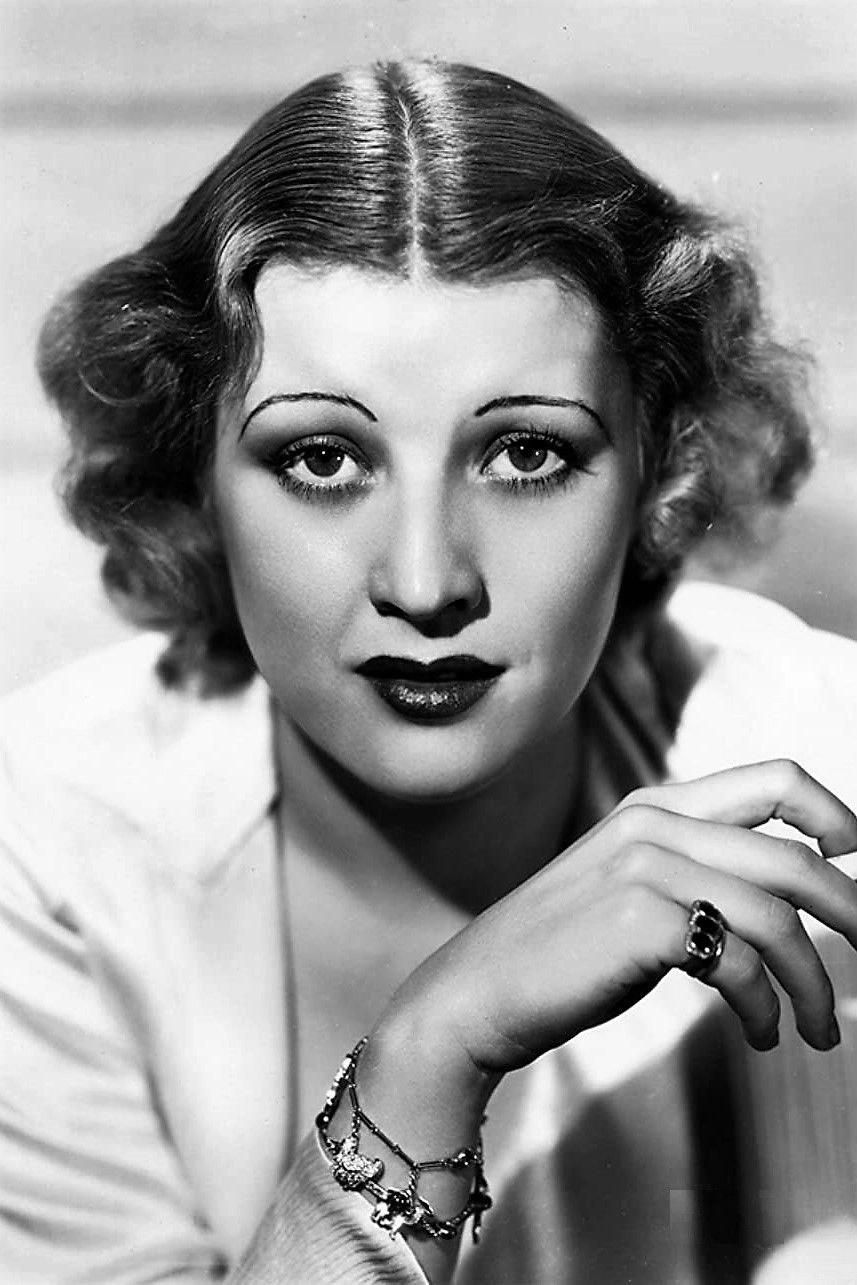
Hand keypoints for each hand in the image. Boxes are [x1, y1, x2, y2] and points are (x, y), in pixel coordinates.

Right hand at [389, 759, 856, 1087]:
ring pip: (777, 917)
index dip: (835, 814)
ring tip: (817, 1033)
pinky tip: (764, 1034)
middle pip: (794, 855)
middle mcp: (654, 822)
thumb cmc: (560, 954)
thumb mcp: (630, 890)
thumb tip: (788, 904)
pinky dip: (767, 1005)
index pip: (775, 779)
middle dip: (853, 910)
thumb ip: (695, 874)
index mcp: (655, 805)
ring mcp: (646, 866)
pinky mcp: (641, 920)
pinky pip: (741, 962)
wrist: (475, 994)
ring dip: (814, 984)